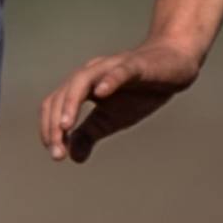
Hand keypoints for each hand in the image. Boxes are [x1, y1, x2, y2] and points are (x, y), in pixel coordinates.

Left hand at [40, 39, 202, 164]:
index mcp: (81, 88)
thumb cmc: (139, 92)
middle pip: (62, 94)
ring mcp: (111, 67)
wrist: (173, 67)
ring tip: (65, 126)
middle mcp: (90, 74)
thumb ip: (89, 135)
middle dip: (55, 124)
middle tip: (57, 150)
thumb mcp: (111, 119)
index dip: (49, 129)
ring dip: (70, 103)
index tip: (56, 154)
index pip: (55, 105)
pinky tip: (101, 93)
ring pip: (82, 81)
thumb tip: (72, 157)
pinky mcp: (135, 65)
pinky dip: (108, 81)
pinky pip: (119, 71)